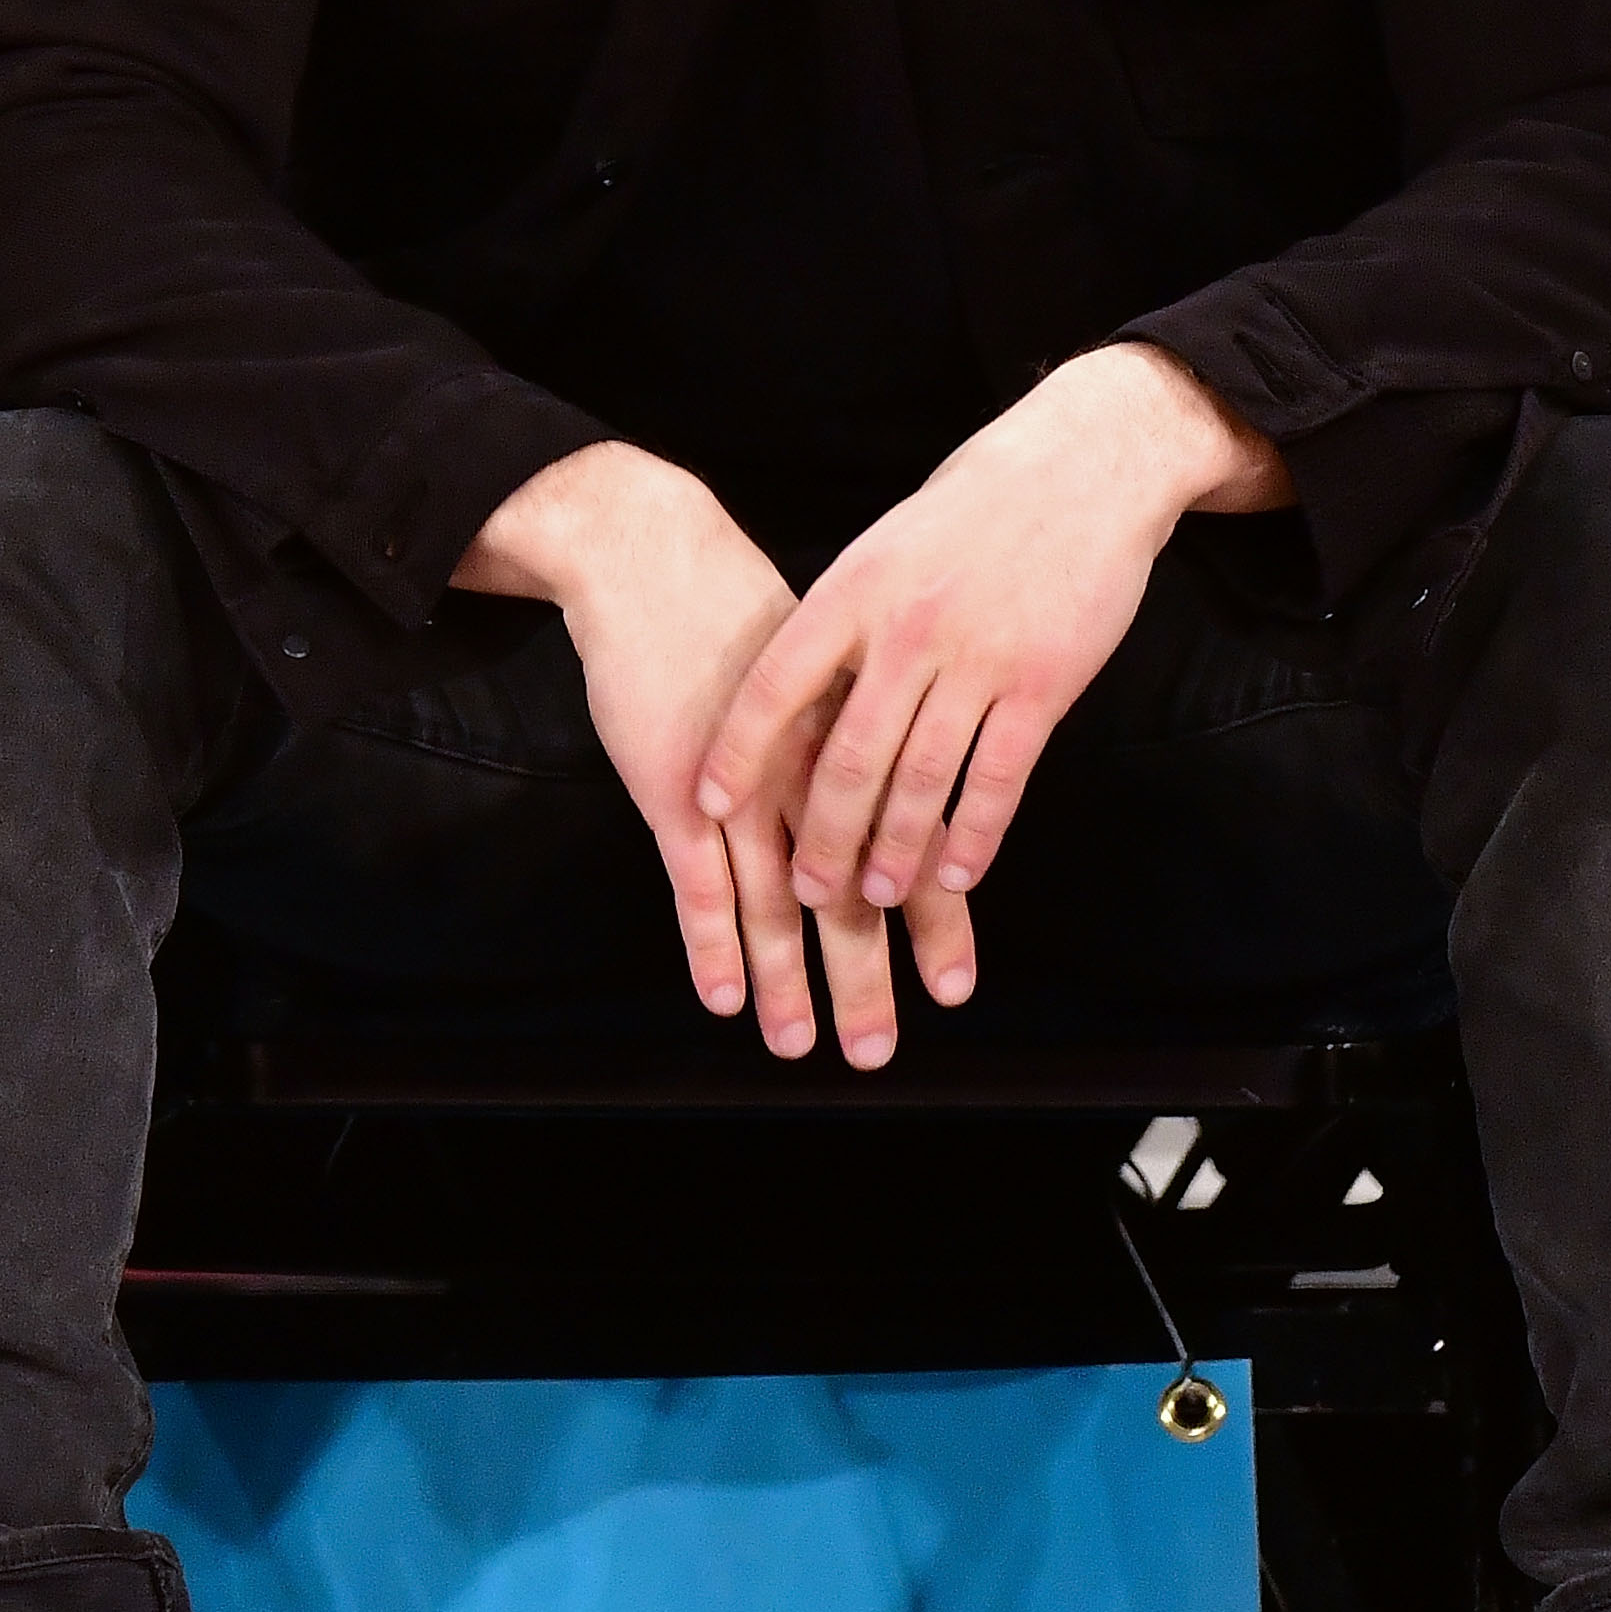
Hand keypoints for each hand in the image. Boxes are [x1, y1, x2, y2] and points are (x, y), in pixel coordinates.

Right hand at [457, 442, 911, 1067]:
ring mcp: (740, 789)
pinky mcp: (673, 790)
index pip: (904, 850)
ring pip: (773, 903)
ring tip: (802, 1047)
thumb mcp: (827, 666)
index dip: (933, 921)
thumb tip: (900, 775)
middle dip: (866, 977)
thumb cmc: (737, 611)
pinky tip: (726, 998)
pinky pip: (697, 886)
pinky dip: (712, 946)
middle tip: (881, 1051)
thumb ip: (858, 730)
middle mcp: (807, 776)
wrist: (655, 560)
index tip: (955, 987)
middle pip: (846, 893)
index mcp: (852, 746)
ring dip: (790, 984)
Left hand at [702, 349, 1285, 1001]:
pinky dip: (973, 836)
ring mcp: (979, 661)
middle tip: (804, 890)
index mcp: (854, 591)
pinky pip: (998, 778)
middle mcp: (908, 631)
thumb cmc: (973, 508)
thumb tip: (801, 699)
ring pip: (921, 781)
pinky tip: (955, 874)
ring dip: (893, 849)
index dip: (736, 753)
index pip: (774, 687)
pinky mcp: (1045, 685)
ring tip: (873, 895)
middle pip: (848, 757)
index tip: (706, 806)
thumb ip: (847, 621)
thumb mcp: (886, 547)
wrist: (1083, 466)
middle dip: (820, 835)